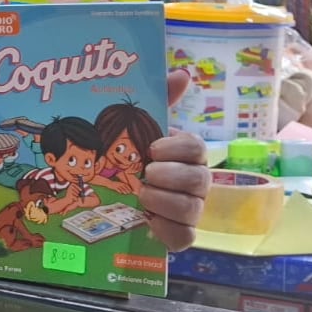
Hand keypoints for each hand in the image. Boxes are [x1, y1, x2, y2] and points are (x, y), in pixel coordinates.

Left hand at [140, 69, 209, 251]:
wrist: (110, 197)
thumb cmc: (133, 158)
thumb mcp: (142, 127)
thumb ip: (161, 100)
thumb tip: (182, 74)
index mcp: (187, 155)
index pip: (197, 148)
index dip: (178, 148)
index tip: (153, 148)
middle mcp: (194, 183)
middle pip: (200, 180)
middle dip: (171, 176)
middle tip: (146, 174)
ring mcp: (189, 211)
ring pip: (192, 209)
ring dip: (164, 201)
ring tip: (141, 196)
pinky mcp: (178, 236)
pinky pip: (184, 238)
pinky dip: (166, 230)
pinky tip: (149, 221)